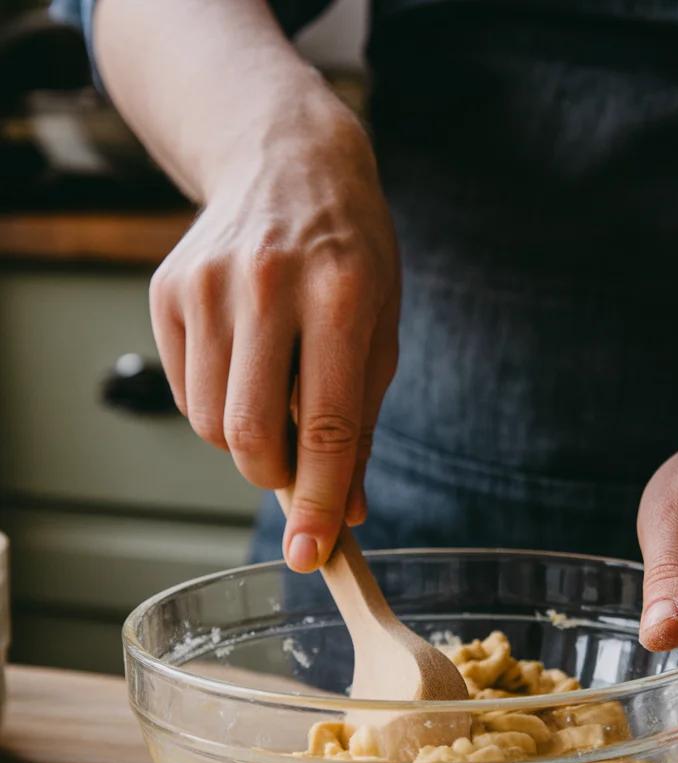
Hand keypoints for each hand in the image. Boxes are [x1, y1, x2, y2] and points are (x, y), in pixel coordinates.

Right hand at [149, 84, 399, 571]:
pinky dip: (217, 407)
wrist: (287, 163)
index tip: (311, 554)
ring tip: (276, 392)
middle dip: (275, 477)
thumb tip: (348, 511)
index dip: (321, 500)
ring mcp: (207, 284)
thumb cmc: (349, 254)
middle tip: (297, 468)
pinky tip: (244, 366)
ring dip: (247, 440)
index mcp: (340, 293)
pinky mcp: (167, 289)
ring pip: (212, 424)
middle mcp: (267, 283)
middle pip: (251, 435)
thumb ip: (362, 423)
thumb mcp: (379, 331)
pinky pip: (186, 394)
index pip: (327, 423)